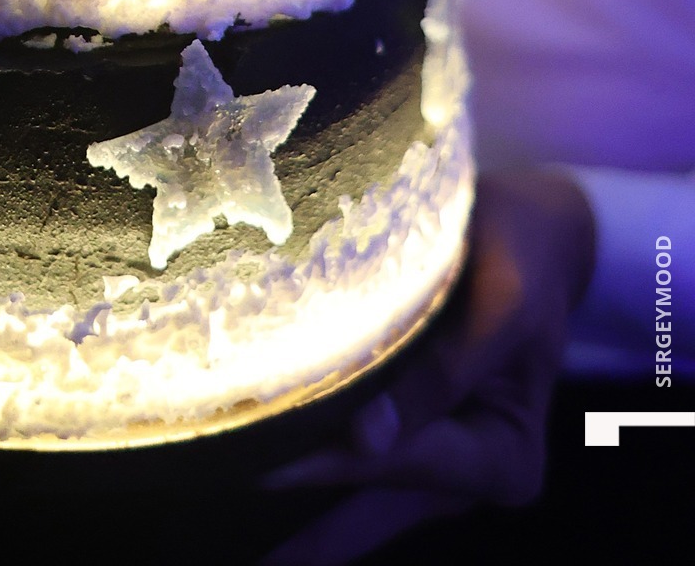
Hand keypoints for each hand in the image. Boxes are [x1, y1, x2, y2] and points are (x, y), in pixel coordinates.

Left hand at [256, 169, 596, 564]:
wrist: (533, 227)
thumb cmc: (520, 254)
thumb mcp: (499, 307)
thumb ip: (441, 376)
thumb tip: (364, 440)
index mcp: (503, 458)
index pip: (398, 462)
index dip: (327, 461)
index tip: (255, 468)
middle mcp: (467, 477)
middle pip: (370, 507)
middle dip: (307, 541)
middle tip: (251, 563)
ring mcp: (433, 465)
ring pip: (355, 504)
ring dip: (299, 516)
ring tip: (226, 520)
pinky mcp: (404, 437)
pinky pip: (350, 470)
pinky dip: (307, 471)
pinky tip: (249, 479)